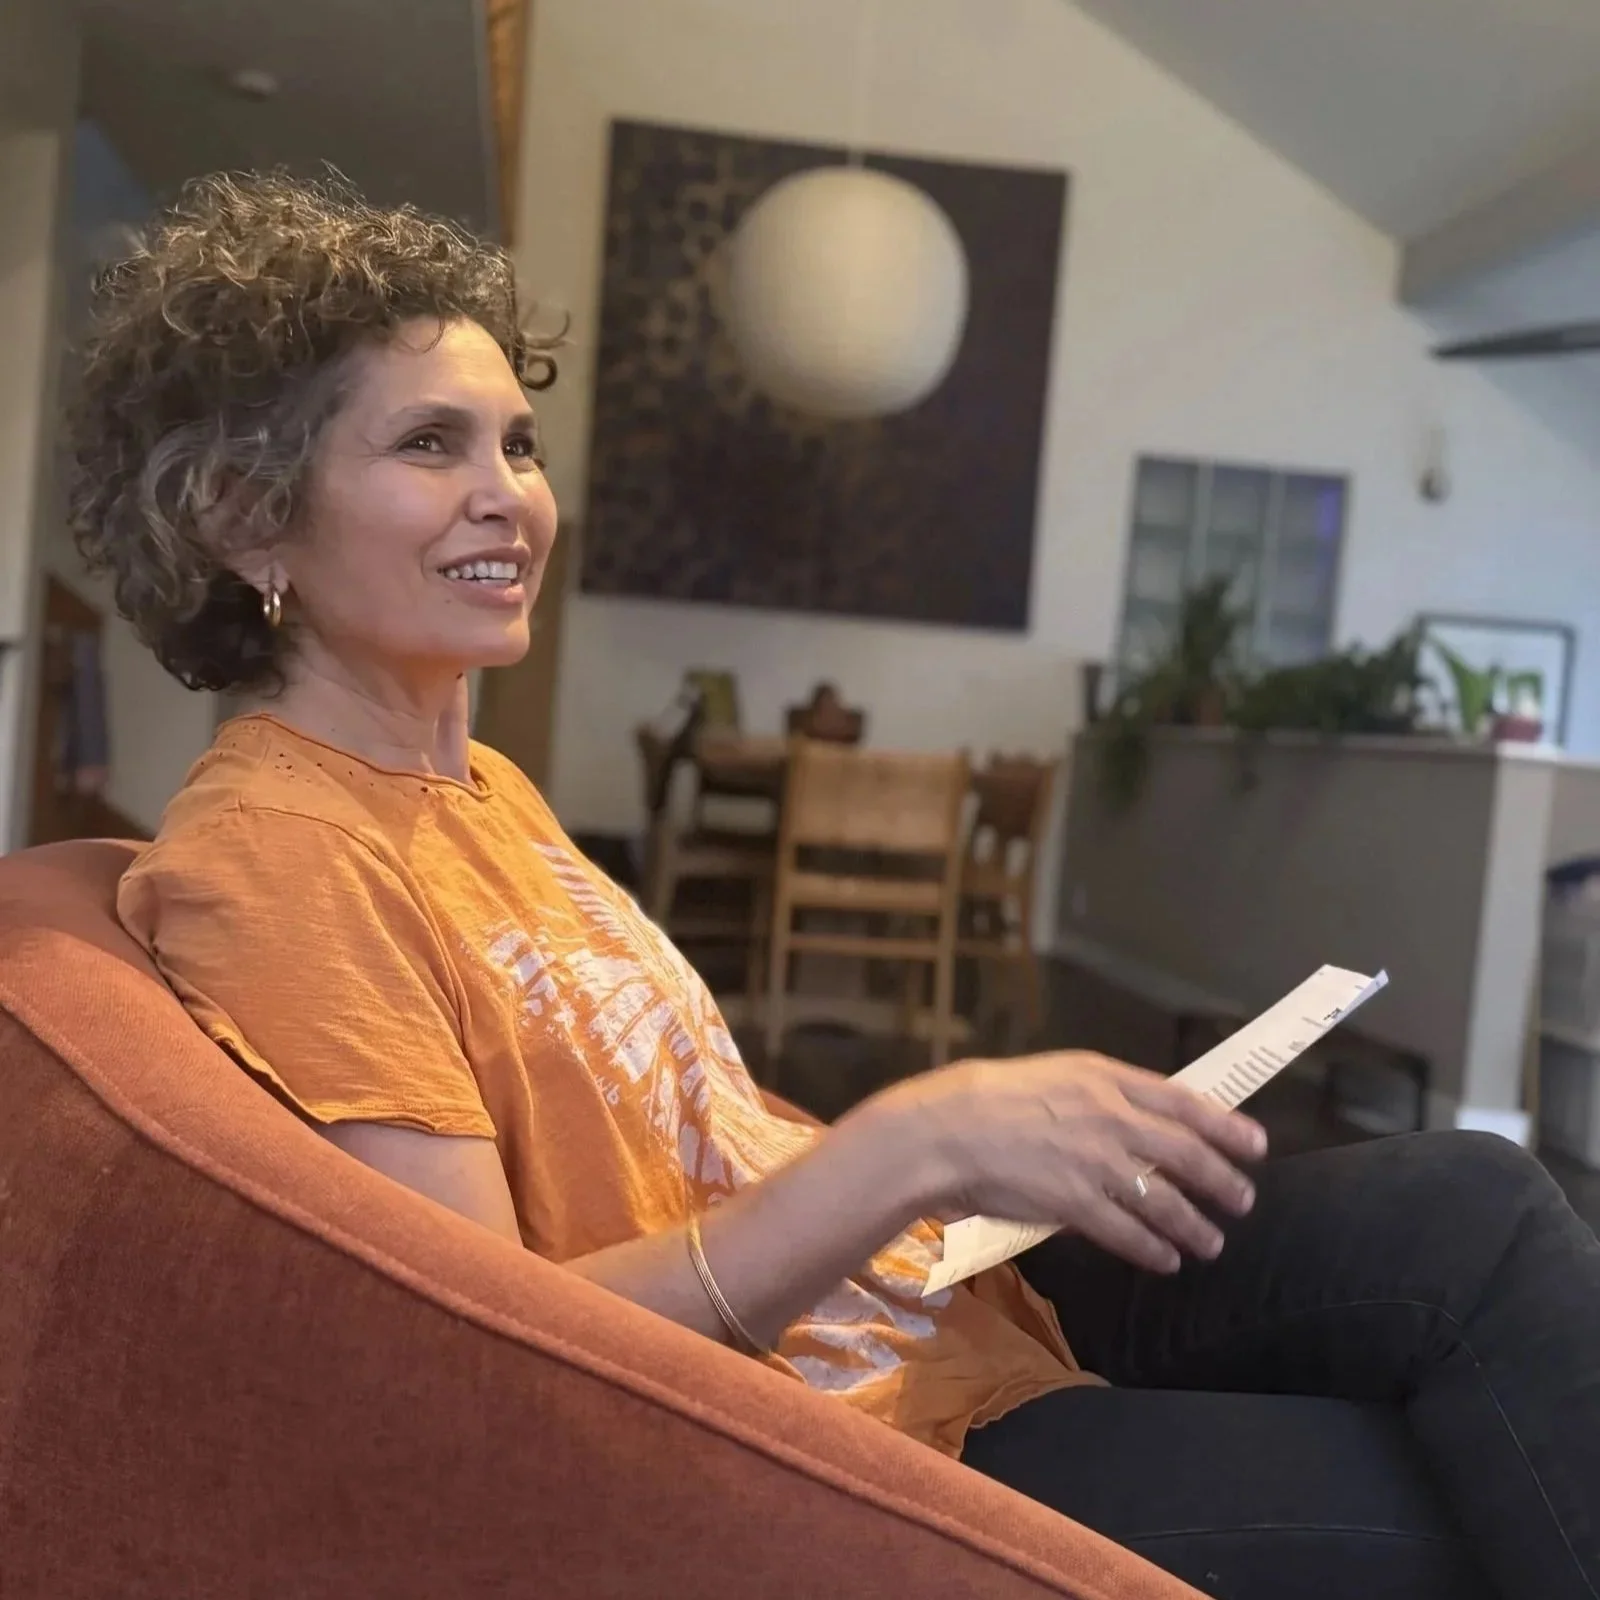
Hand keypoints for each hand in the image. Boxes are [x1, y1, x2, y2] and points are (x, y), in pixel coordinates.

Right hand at [874, 1053, 1267, 1274]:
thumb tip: (1134, 1124)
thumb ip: (1095, 1097)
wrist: (941, 1132)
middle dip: (1223, 1181)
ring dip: (1196, 1226)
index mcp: (1103, 1078)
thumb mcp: (1050, 1078)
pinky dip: (1155, 1250)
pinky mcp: (1076, 1204)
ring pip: (1167, 1200)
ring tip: (1212, 1242)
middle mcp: (1110, 1117)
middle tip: (1243, 1199)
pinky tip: (1167, 1260)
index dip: (1226, 1125)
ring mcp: (1096, 1163)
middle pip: (1188, 1153)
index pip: (1184, 1101)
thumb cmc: (985, 1098)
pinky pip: (1129, 1234)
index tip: (1255, 1143)